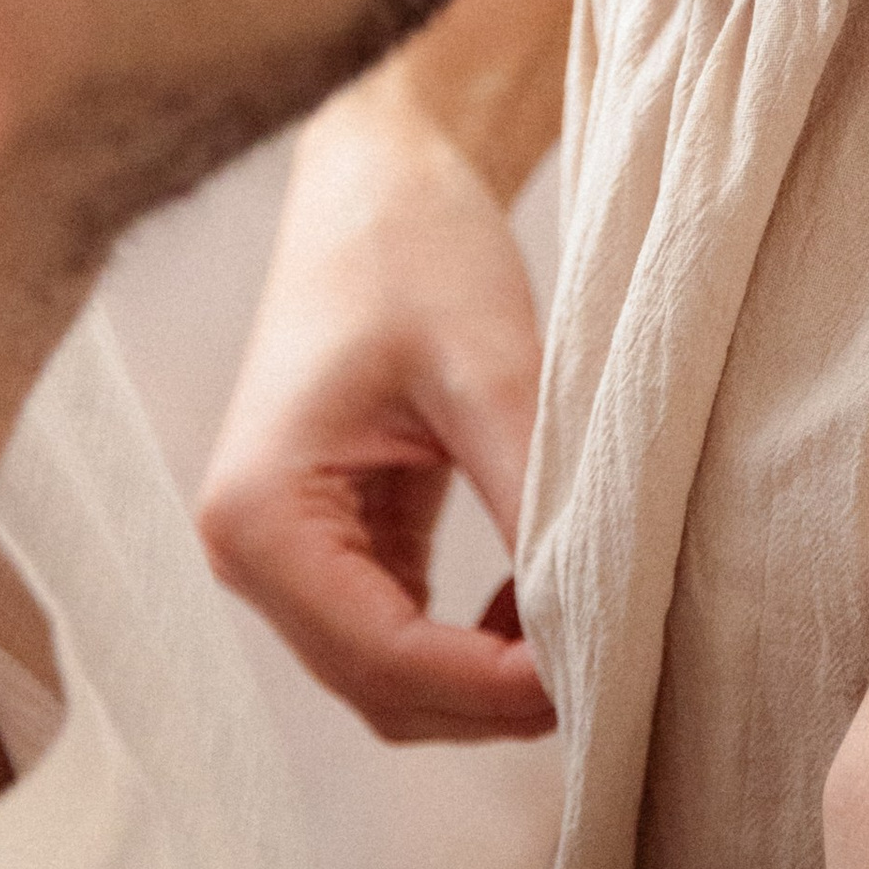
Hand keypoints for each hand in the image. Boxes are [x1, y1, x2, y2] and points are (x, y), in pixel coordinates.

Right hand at [196, 76, 554, 740]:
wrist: (383, 171)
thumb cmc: (418, 247)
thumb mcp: (489, 371)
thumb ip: (532, 500)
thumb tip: (596, 622)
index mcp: (259, 518)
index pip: (384, 659)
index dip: (495, 689)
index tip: (602, 676)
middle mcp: (251, 552)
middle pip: (382, 689)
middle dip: (495, 698)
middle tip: (617, 670)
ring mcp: (288, 548)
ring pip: (393, 672)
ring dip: (488, 675)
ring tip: (594, 633)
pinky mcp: (333, 532)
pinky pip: (403, 624)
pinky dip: (475, 636)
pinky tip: (549, 596)